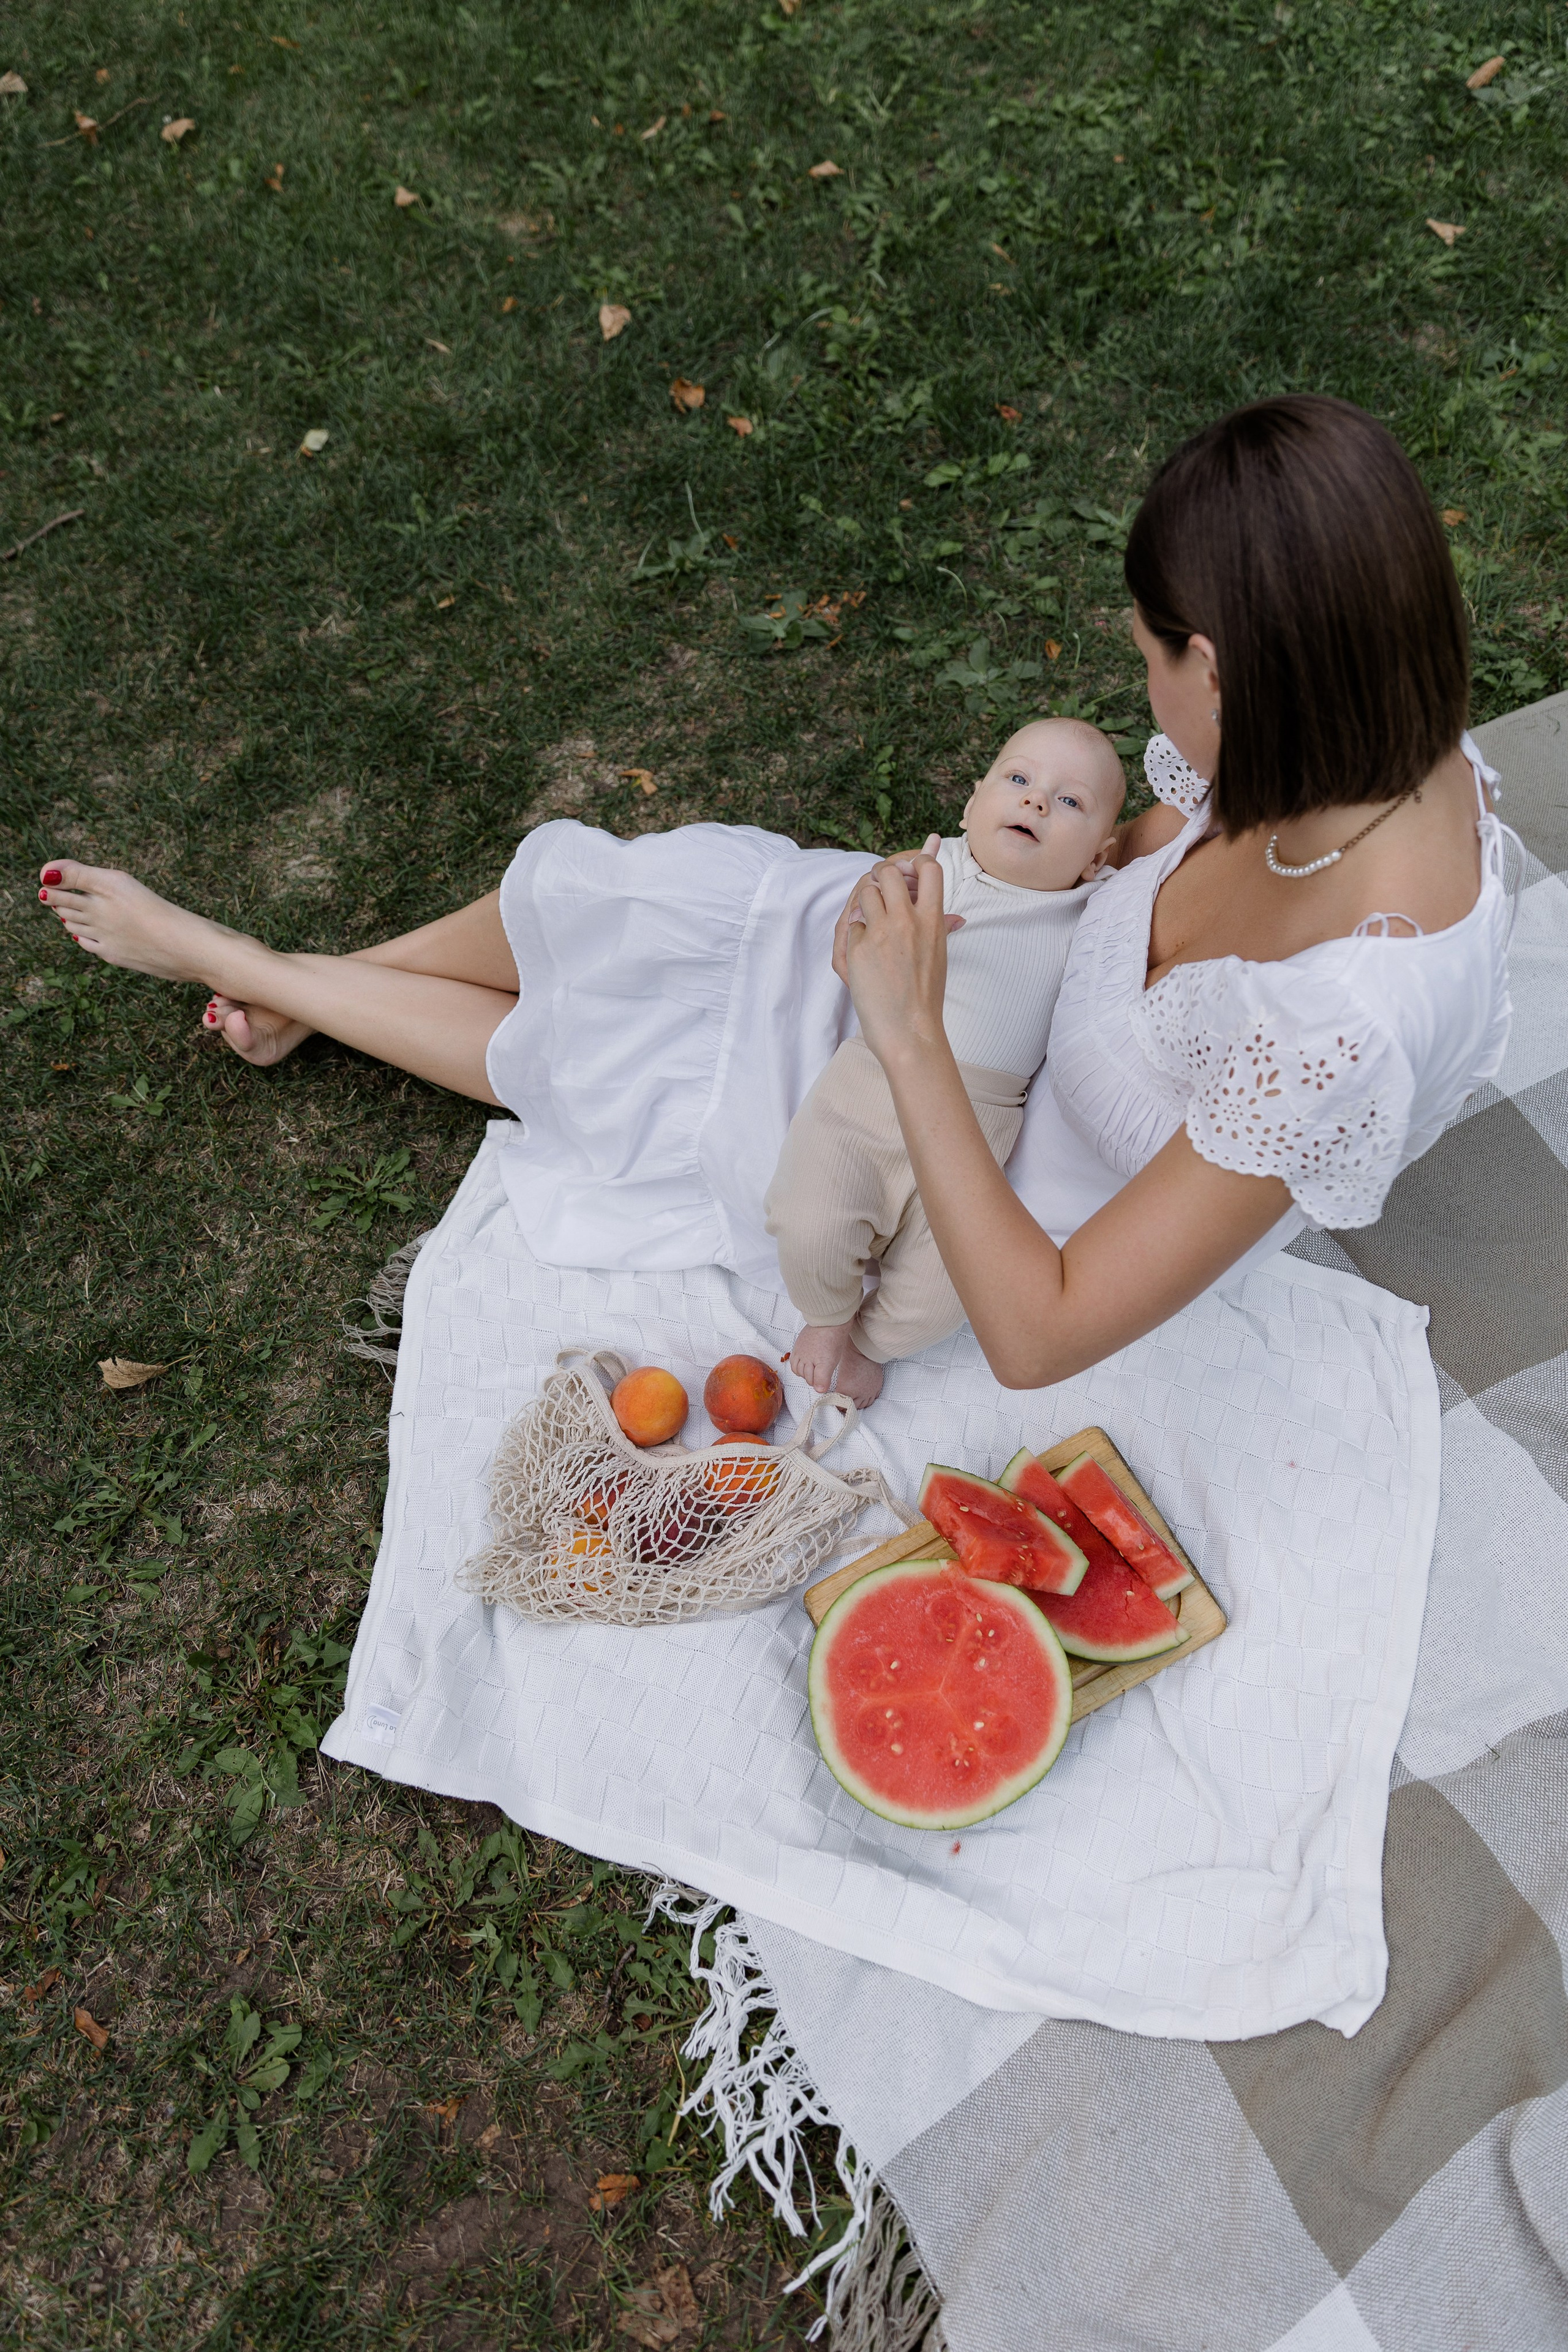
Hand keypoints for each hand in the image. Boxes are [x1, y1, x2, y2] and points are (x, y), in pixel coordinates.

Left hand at [835, 847, 952, 1068]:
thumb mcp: (938, 955)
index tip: (910, 871)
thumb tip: (957, 917)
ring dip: (865, 902)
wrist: (909, 1029)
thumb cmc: (925, 994)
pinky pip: (852, 925)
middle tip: (881, 889)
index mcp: (933, 920)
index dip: (917, 861)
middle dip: (881, 875)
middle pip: (888, 871)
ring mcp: (881, 933)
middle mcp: (907, 921)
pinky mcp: (859, 948)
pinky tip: (866, 955)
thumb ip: (941, 928)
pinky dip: (855, 935)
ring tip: (871, 922)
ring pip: (865, 892)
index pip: (929, 868)